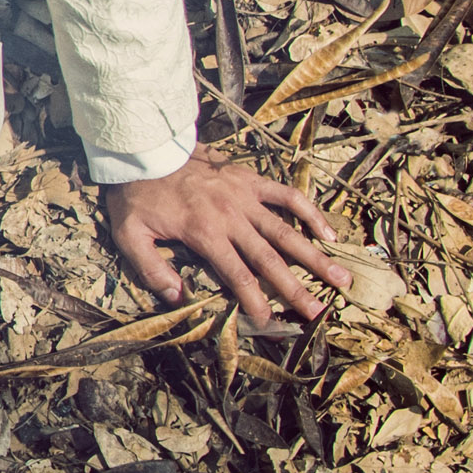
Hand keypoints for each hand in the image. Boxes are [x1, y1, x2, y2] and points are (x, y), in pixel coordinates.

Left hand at [100, 152, 347, 330]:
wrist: (146, 148)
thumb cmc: (137, 194)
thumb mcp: (130, 235)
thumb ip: (153, 269)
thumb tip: (179, 299)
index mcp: (205, 233)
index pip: (239, 276)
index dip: (255, 303)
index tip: (269, 324)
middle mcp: (232, 217)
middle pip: (271, 259)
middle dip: (296, 289)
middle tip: (319, 312)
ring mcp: (246, 196)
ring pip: (287, 231)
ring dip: (315, 256)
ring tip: (341, 278)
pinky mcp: (251, 179)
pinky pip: (287, 195)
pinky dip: (310, 212)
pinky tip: (329, 233)